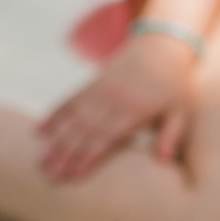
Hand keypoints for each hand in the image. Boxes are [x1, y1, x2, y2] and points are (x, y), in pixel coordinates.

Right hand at [36, 32, 198, 180]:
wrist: (160, 46)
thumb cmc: (173, 86)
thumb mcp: (180, 111)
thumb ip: (171, 135)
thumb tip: (164, 160)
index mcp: (135, 110)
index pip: (107, 136)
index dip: (88, 155)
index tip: (73, 173)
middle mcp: (113, 100)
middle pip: (85, 130)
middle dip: (66, 153)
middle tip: (49, 174)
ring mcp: (100, 90)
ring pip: (73, 118)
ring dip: (56, 139)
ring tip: (41, 160)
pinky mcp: (92, 83)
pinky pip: (69, 100)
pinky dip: (54, 115)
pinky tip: (39, 130)